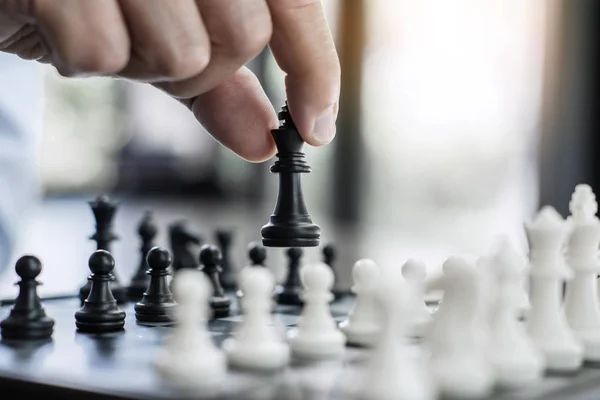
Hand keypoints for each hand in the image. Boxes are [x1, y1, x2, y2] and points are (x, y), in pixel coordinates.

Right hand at [0, 0, 339, 160]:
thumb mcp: (163, 35)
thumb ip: (219, 85)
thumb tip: (264, 139)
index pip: (292, 6)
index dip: (314, 71)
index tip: (316, 126)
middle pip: (242, 37)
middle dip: (204, 69)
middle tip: (156, 51)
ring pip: (180, 52)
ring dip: (141, 64)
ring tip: (107, 28)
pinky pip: (104, 54)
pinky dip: (84, 58)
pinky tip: (64, 26)